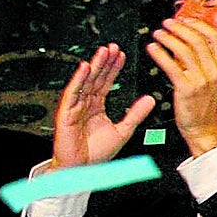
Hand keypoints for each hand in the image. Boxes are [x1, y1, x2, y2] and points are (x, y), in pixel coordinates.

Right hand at [52, 44, 155, 169]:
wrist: (82, 170)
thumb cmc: (97, 153)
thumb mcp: (123, 131)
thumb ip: (135, 114)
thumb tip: (151, 98)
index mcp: (96, 107)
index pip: (106, 82)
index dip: (113, 68)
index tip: (122, 54)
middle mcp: (84, 104)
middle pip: (96, 78)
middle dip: (104, 62)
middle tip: (113, 46)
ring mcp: (74, 107)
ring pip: (85, 82)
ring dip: (94, 66)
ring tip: (103, 51)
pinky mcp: (65, 113)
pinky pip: (72, 94)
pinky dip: (78, 80)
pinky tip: (85, 68)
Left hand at [148, 16, 216, 153]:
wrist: (205, 129)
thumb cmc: (206, 105)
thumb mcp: (215, 79)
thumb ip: (207, 60)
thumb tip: (191, 39)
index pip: (213, 35)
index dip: (197, 24)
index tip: (184, 19)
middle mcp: (216, 70)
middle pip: (197, 39)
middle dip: (179, 27)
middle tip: (166, 23)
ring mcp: (203, 79)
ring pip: (184, 49)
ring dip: (168, 37)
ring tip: (157, 34)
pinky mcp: (187, 88)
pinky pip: (171, 64)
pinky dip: (159, 53)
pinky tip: (152, 49)